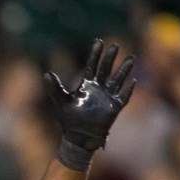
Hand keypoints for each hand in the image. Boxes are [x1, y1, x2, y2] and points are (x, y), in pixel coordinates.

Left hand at [44, 38, 134, 169]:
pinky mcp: (114, 108)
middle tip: (115, 46)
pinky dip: (128, 90)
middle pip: (106, 69)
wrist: (78, 137)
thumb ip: (54, 88)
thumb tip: (46, 74)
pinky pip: (123, 97)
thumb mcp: (60, 102)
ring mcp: (107, 97)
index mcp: (86, 84)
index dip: (95, 54)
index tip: (99, 41)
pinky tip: (133, 81)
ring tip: (130, 59)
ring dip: (124, 70)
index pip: (92, 65)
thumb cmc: (69, 120)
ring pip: (117, 80)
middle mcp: (98, 88)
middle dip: (110, 58)